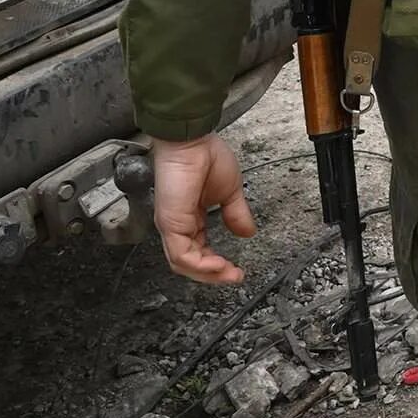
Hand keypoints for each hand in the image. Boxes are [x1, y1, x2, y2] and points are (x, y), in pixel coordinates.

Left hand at [151, 134, 254, 284]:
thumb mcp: (230, 191)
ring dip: (207, 274)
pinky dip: (199, 265)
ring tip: (228, 274)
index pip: (199, 250)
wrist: (192, 141)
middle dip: (213, 275)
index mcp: (190, 218)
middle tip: (233, 277)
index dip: (217, 263)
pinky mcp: (170, 223)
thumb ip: (236, 214)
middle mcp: (178, 225)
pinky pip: (181, 254)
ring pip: (182, 263)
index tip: (236, 269)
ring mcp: (171, 225)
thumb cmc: (205, 157)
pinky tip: (217, 265)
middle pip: (189, 262)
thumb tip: (247, 232)